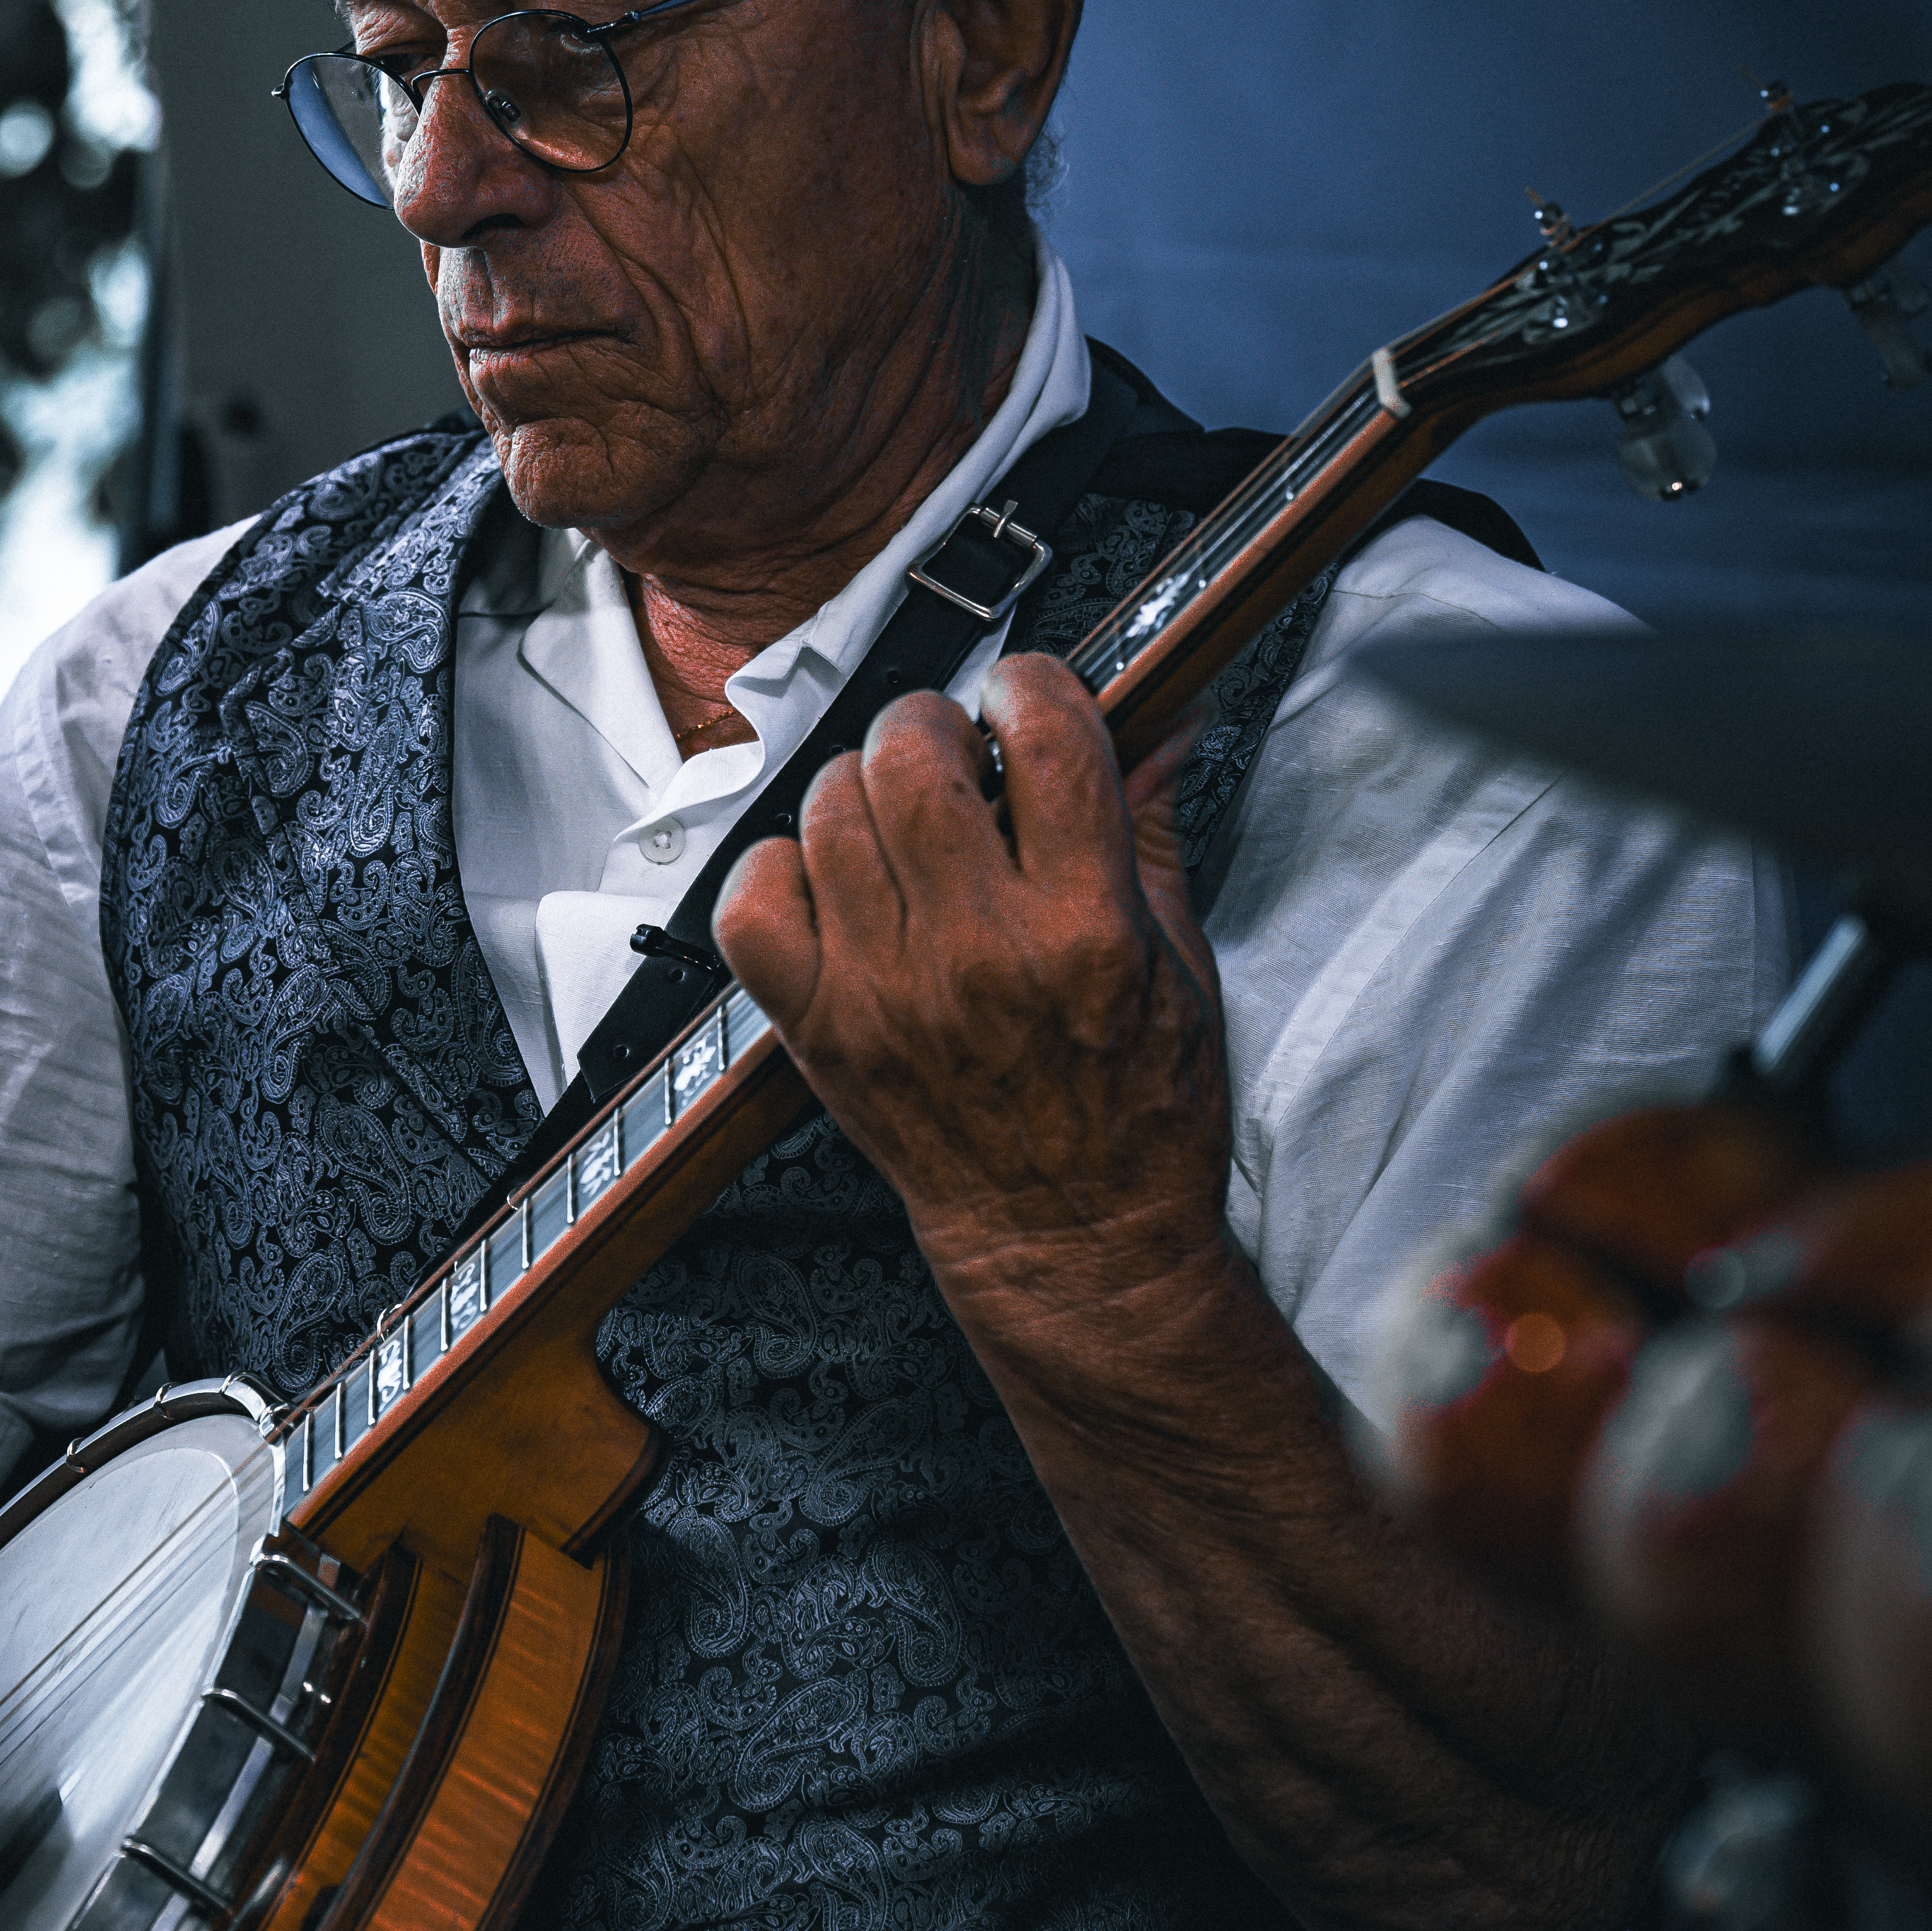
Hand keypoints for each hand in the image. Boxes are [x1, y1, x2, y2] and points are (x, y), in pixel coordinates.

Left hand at [711, 651, 1228, 1352]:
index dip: (1030, 686)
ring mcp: (885, 990)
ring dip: (863, 788)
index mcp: (1083, 925)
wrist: (1076, 1244)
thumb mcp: (1179, 959)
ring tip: (902, 824)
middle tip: (957, 760)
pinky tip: (833, 883)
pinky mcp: (820, 1029)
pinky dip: (779, 868)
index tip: (1027, 701)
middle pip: (910, 751)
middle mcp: (978, 951)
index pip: (1043, 732)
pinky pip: (752, 899)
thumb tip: (1162, 709)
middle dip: (935, 726)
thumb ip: (1151, 822)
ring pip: (828, 806)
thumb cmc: (1136, 1114)